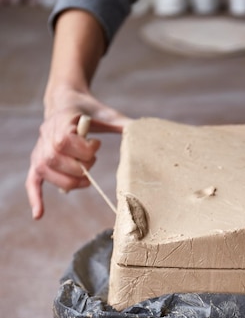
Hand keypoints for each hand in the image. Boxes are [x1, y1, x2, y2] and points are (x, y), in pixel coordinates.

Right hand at [26, 90, 131, 218]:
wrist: (65, 102)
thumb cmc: (87, 110)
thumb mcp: (106, 114)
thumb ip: (120, 123)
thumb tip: (140, 130)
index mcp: (61, 120)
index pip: (64, 141)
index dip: (82, 149)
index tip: (97, 145)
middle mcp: (45, 135)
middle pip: (55, 159)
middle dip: (79, 167)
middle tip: (92, 162)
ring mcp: (39, 149)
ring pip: (46, 171)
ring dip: (68, 181)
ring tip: (85, 178)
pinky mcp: (38, 161)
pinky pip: (32, 181)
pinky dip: (36, 198)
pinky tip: (39, 215)